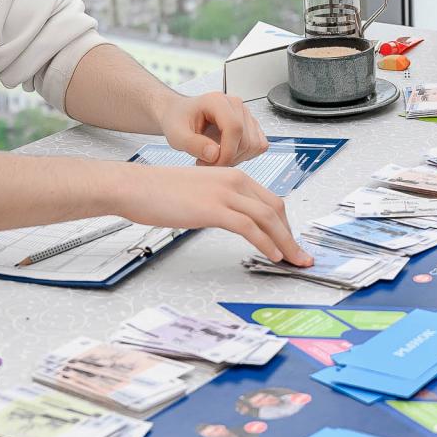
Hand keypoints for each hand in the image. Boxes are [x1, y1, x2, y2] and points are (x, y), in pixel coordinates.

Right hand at [124, 164, 308, 265]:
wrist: (136, 186)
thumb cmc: (160, 191)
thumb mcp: (201, 192)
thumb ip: (221, 202)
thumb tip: (234, 220)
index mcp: (233, 176)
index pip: (270, 201)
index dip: (285, 224)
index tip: (290, 241)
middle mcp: (234, 181)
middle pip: (276, 209)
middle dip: (291, 235)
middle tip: (300, 255)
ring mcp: (225, 194)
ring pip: (268, 218)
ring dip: (285, 242)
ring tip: (293, 260)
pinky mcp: (214, 208)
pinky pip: (249, 227)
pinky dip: (266, 243)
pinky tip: (272, 255)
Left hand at [160, 92, 267, 165]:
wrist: (180, 115)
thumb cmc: (178, 120)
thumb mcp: (176, 134)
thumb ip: (193, 144)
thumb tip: (214, 154)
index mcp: (217, 101)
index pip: (234, 128)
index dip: (226, 152)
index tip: (211, 163)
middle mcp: (235, 104)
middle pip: (246, 140)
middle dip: (228, 158)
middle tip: (206, 162)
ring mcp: (245, 114)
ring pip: (254, 145)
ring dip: (236, 158)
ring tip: (215, 157)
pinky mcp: (251, 124)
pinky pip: (259, 145)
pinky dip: (245, 155)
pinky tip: (227, 153)